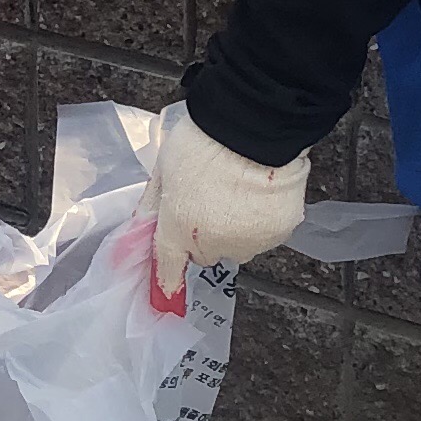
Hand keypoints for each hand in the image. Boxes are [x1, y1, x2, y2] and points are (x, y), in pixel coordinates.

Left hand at [146, 100, 310, 305]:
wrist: (253, 127)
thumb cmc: (203, 141)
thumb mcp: (163, 169)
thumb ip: (152, 205)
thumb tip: (143, 227)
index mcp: (177, 228)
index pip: (168, 268)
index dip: (166, 280)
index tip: (165, 294)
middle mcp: (212, 243)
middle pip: (204, 253)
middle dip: (204, 234)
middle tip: (210, 201)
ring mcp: (248, 241)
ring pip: (238, 246)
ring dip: (236, 229)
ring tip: (239, 193)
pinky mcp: (278, 233)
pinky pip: (265, 235)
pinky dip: (263, 221)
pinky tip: (261, 194)